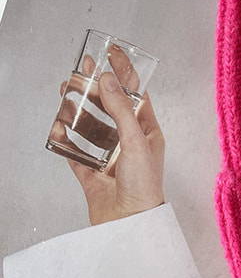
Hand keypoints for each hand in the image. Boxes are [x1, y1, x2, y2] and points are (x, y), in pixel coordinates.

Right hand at [56, 45, 165, 225]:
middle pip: (109, 107)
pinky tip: (57, 129)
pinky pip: (74, 153)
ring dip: (77, 110)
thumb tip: (108, 79)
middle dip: (95, 88)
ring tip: (65, 93)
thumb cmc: (144, 184)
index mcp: (147, 131)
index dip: (124, 73)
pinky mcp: (91, 173)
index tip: (112, 52)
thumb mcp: (136, 140)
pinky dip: (65, 141)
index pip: (135, 94)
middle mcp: (129, 141)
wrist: (129, 224)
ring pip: (89, 127)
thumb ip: (120, 109)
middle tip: (80, 69)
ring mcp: (109, 157)